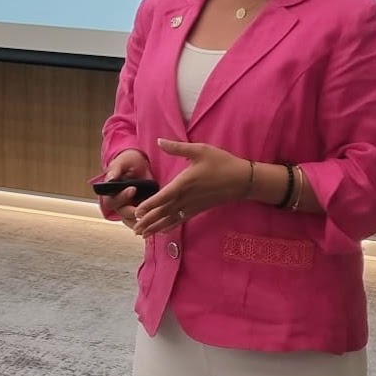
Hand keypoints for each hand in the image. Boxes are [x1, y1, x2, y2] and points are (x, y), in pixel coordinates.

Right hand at [102, 149, 152, 227]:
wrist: (139, 165)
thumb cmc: (127, 163)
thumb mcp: (121, 162)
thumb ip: (114, 169)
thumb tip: (110, 178)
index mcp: (110, 193)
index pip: (111, 201)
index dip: (121, 197)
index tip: (133, 189)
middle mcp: (119, 204)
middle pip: (123, 213)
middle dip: (134, 210)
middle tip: (146, 205)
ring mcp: (129, 209)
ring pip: (133, 221)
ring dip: (142, 221)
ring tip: (153, 216)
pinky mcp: (141, 212)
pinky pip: (143, 221)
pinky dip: (150, 222)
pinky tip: (160, 220)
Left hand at [133, 139, 248, 237]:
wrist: (242, 180)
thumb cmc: (221, 162)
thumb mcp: (200, 150)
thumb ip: (177, 147)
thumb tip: (159, 140)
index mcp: (185, 183)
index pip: (163, 197)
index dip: (149, 205)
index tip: (137, 212)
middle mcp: (187, 197)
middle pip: (164, 212)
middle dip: (148, 221)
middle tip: (134, 229)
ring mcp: (192, 205)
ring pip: (171, 219)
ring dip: (156, 227)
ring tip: (142, 235)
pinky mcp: (198, 209)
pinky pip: (180, 220)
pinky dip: (169, 226)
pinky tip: (162, 231)